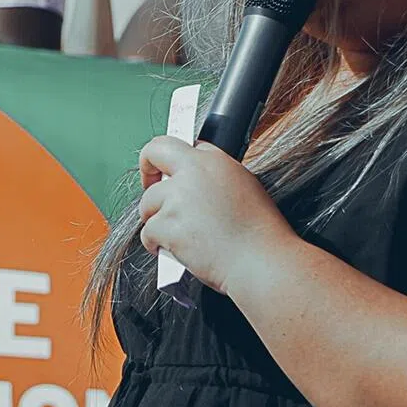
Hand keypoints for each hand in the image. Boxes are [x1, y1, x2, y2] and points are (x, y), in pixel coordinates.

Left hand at [138, 136, 294, 295]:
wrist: (260, 262)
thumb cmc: (258, 233)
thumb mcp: (245, 185)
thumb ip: (214, 173)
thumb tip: (193, 173)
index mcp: (214, 161)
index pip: (177, 143)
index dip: (167, 158)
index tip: (163, 169)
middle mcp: (193, 173)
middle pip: (152, 154)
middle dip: (146, 170)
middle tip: (149, 187)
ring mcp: (178, 199)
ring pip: (147, 203)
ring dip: (156, 220)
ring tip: (177, 234)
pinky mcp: (167, 225)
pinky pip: (148, 232)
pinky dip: (156, 244)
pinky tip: (175, 250)